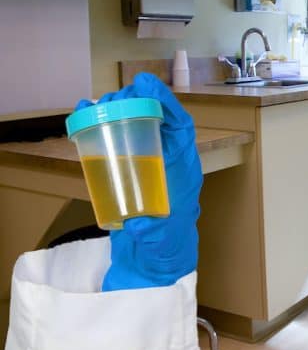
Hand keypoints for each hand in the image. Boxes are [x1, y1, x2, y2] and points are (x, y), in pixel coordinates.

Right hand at [75, 72, 202, 289]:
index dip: (168, 104)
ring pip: (138, 126)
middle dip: (138, 101)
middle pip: (158, 120)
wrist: (153, 263)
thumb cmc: (166, 247)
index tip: (147, 86)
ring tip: (95, 104)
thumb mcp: (162, 239)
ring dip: (119, 110)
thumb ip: (154, 231)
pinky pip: (118, 141)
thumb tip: (139, 222)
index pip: (181, 130)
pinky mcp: (129, 171)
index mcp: (183, 171)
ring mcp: (148, 165)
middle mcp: (168, 162)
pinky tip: (83, 119)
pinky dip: (102, 128)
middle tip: (112, 96)